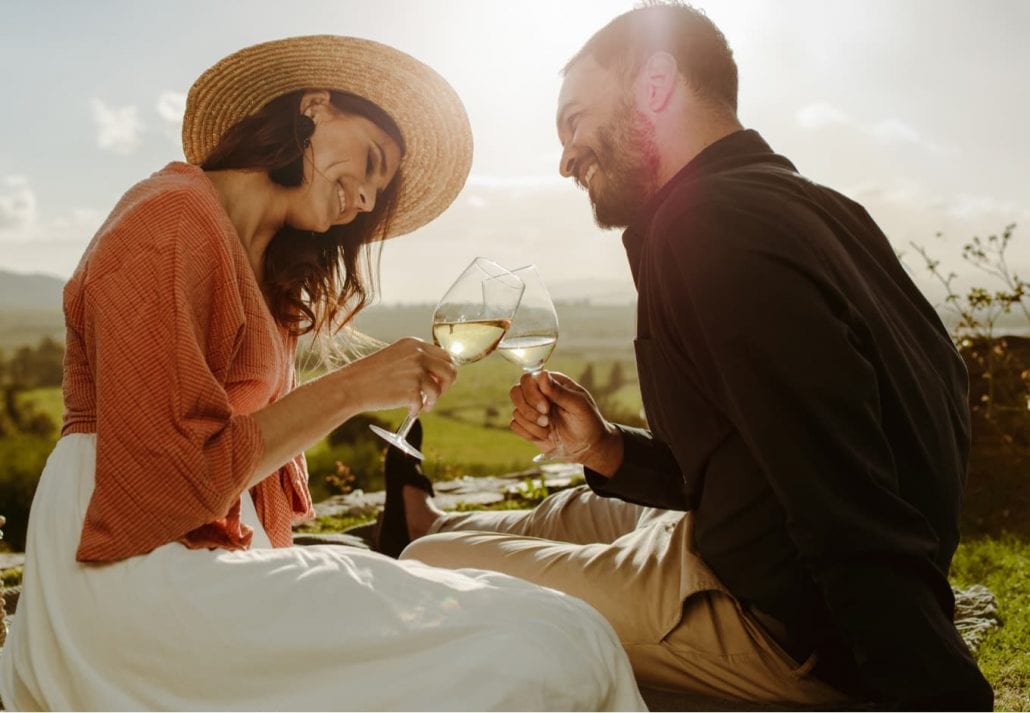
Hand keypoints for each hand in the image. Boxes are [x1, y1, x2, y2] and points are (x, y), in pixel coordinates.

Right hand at [337, 337, 456, 415]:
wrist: (351, 386)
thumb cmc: (371, 374)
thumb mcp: (396, 358)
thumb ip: (418, 361)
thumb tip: (441, 375)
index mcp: (414, 344)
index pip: (445, 356)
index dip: (445, 371)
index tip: (439, 382)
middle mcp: (418, 354)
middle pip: (450, 371)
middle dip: (445, 386)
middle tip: (433, 395)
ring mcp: (415, 371)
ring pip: (438, 390)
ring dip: (431, 401)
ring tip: (419, 406)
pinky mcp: (411, 389)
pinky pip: (423, 404)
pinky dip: (417, 410)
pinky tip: (408, 410)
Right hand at [509, 371, 622, 473]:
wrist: (588, 447)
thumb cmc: (588, 422)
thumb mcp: (578, 405)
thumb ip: (559, 391)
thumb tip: (542, 374)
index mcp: (552, 383)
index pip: (529, 378)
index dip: (532, 393)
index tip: (546, 408)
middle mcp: (539, 394)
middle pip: (516, 392)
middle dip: (529, 410)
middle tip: (546, 421)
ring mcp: (533, 410)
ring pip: (516, 411)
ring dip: (532, 425)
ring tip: (550, 430)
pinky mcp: (528, 425)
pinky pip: (515, 425)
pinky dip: (528, 433)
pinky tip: (544, 436)